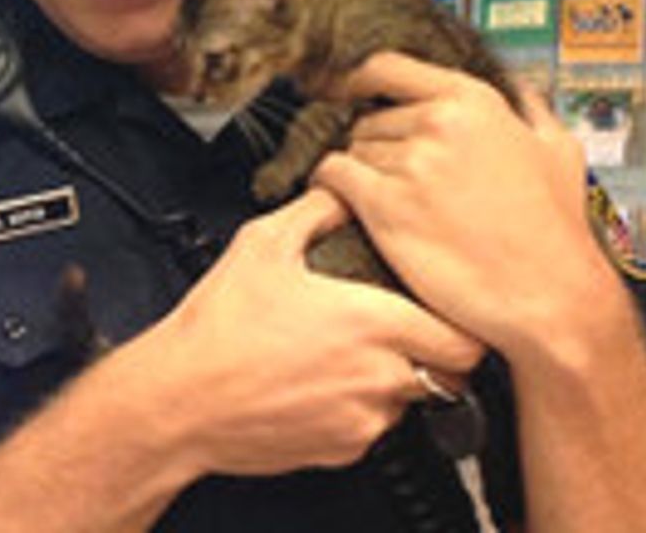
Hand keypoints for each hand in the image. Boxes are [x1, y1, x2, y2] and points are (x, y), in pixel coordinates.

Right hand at [141, 187, 482, 477]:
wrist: (182, 398)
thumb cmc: (220, 326)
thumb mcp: (263, 243)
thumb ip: (315, 211)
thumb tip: (340, 194)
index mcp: (369, 323)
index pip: (463, 340)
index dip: (460, 324)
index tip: (443, 310)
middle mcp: (376, 377)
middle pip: (448, 375)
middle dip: (433, 351)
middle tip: (401, 327)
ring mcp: (361, 421)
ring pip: (408, 400)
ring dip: (392, 377)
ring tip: (345, 351)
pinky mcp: (341, 451)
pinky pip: (371, 426)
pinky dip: (358, 404)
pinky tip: (319, 379)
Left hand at [312, 52, 616, 356]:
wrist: (551, 297)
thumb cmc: (557, 230)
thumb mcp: (559, 149)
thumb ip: (530, 108)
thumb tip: (518, 89)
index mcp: (471, 100)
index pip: (386, 68)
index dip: (359, 83)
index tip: (348, 95)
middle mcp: (436, 122)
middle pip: (368, 119)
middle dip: (374, 146)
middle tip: (391, 178)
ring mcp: (409, 162)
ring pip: (351, 150)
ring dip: (358, 172)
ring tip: (381, 201)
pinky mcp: (385, 205)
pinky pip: (333, 175)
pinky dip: (329, 186)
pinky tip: (341, 201)